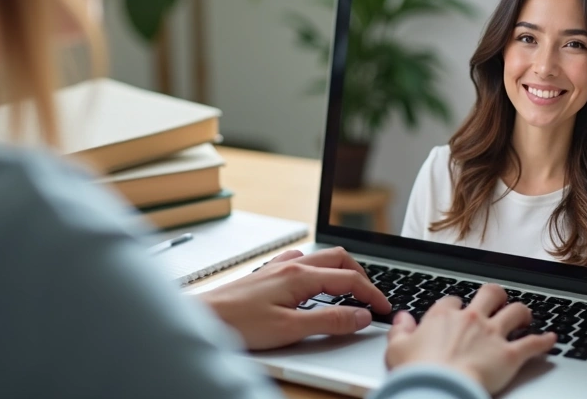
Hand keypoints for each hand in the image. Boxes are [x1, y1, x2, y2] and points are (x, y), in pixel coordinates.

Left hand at [198, 247, 391, 349]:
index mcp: (300, 276)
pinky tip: (313, 283)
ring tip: (350, 290)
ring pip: (321, 258)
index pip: (349, 280)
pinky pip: (301, 261)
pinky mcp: (266, 274)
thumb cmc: (238, 324)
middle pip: (339, 259)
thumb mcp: (290, 328)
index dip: (372, 295)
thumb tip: (361, 316)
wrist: (202, 318)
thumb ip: (329, 321)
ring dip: (340, 270)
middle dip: (361, 276)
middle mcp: (291, 265)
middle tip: (371, 298)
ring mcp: (278, 267)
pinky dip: (318, 270)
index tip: (384, 310)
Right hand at [384, 283, 556, 393]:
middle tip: (498, 300)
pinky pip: (533, 344)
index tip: (457, 312)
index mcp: (443, 317)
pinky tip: (551, 339)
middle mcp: (471, 320)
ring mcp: (492, 335)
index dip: (456, 306)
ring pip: (515, 311)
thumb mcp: (396, 349)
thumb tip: (401, 319)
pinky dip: (544, 341)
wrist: (438, 389)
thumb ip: (400, 331)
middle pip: (490, 294)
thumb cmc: (418, 373)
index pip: (452, 301)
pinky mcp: (509, 355)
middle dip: (496, 295)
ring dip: (522, 312)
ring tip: (525, 315)